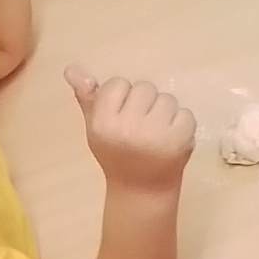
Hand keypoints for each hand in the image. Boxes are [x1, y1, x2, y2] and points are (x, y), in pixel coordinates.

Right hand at [65, 67, 195, 194]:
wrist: (141, 189)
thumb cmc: (116, 153)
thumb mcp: (96, 127)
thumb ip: (87, 97)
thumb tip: (72, 68)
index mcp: (103, 124)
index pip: (118, 84)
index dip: (122, 98)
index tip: (121, 117)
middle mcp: (129, 128)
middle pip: (145, 88)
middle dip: (144, 103)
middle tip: (140, 127)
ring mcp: (156, 134)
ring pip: (167, 98)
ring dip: (164, 112)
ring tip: (155, 133)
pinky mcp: (181, 140)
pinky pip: (186, 113)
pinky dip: (181, 124)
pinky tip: (171, 139)